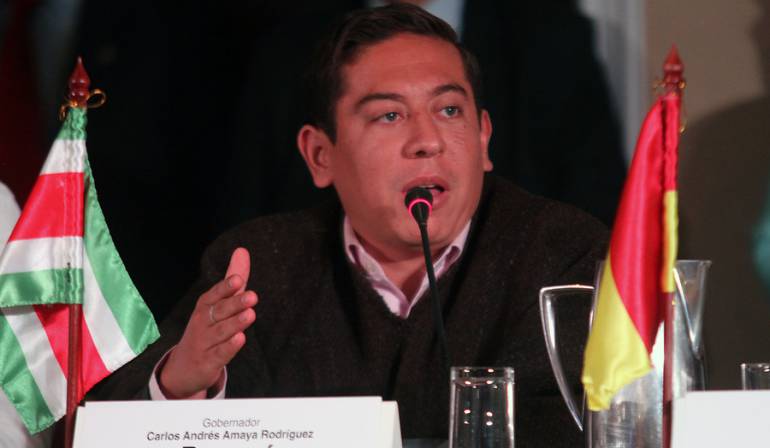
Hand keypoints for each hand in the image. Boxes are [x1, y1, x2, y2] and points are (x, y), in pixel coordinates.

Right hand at [159, 248, 256, 398]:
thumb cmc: (206, 327)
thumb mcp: (219, 302)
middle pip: (219, 311)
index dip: (226, 288)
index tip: (238, 279)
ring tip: (250, 315)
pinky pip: (219, 354)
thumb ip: (233, 279)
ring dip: (235, 323)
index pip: (214, 295)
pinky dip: (229, 347)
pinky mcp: (208, 361)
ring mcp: (204, 342)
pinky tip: (240, 339)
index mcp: (205, 306)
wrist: (183, 366)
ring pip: (220, 332)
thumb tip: (242, 250)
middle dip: (235, 303)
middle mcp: (202, 322)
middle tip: (253, 296)